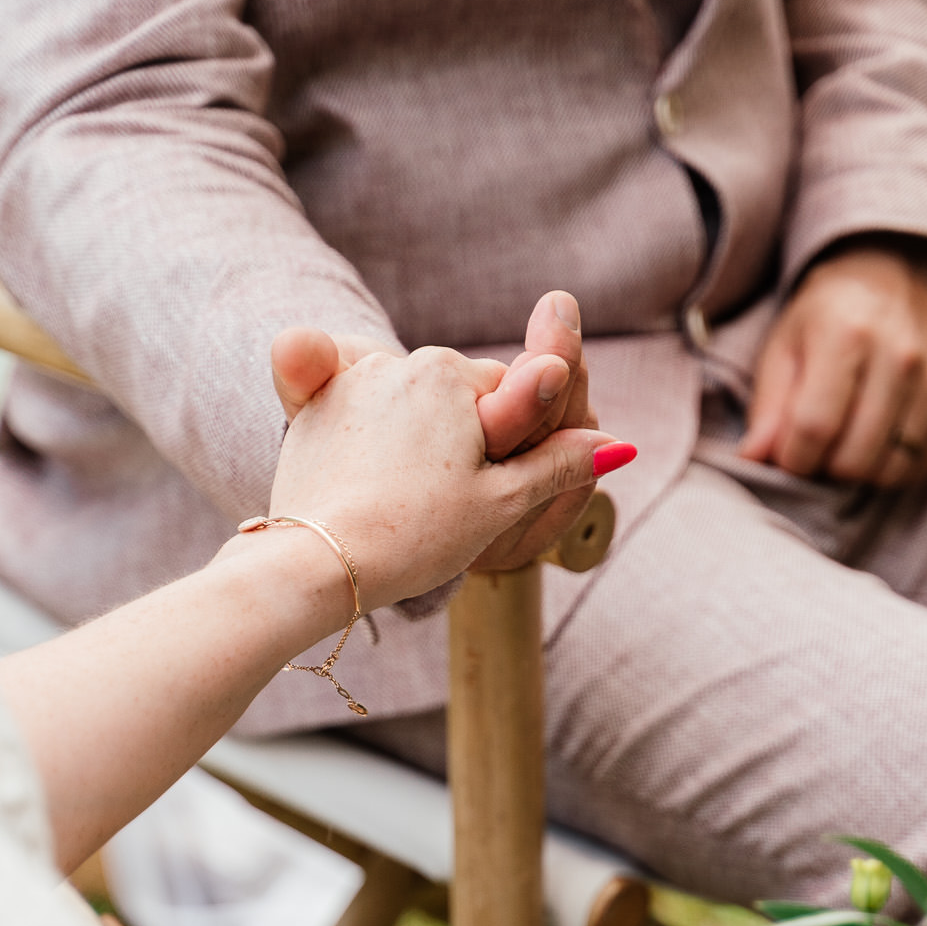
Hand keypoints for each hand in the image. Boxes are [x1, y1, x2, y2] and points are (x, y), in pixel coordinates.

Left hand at [265, 329, 627, 606]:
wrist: (319, 565)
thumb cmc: (416, 534)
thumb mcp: (501, 502)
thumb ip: (560, 464)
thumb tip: (619, 445)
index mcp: (452, 372)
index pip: (505, 396)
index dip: (505, 446)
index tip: (482, 489)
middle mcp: (398, 361)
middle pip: (451, 399)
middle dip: (457, 440)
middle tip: (440, 503)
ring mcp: (348, 381)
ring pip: (403, 407)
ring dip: (409, 441)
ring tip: (398, 502)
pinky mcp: (307, 408)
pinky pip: (348, 407)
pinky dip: (358, 434)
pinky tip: (360, 475)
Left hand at [740, 243, 926, 490]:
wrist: (892, 272)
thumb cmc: (825, 316)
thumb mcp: (783, 347)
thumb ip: (768, 408)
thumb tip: (753, 460)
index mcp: (846, 336)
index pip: (814, 430)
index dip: (792, 459)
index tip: (787, 455)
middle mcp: (900, 355)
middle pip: (853, 459)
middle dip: (824, 468)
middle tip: (817, 447)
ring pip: (889, 470)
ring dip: (859, 472)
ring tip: (846, 443)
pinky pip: (922, 466)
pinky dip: (893, 469)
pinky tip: (877, 445)